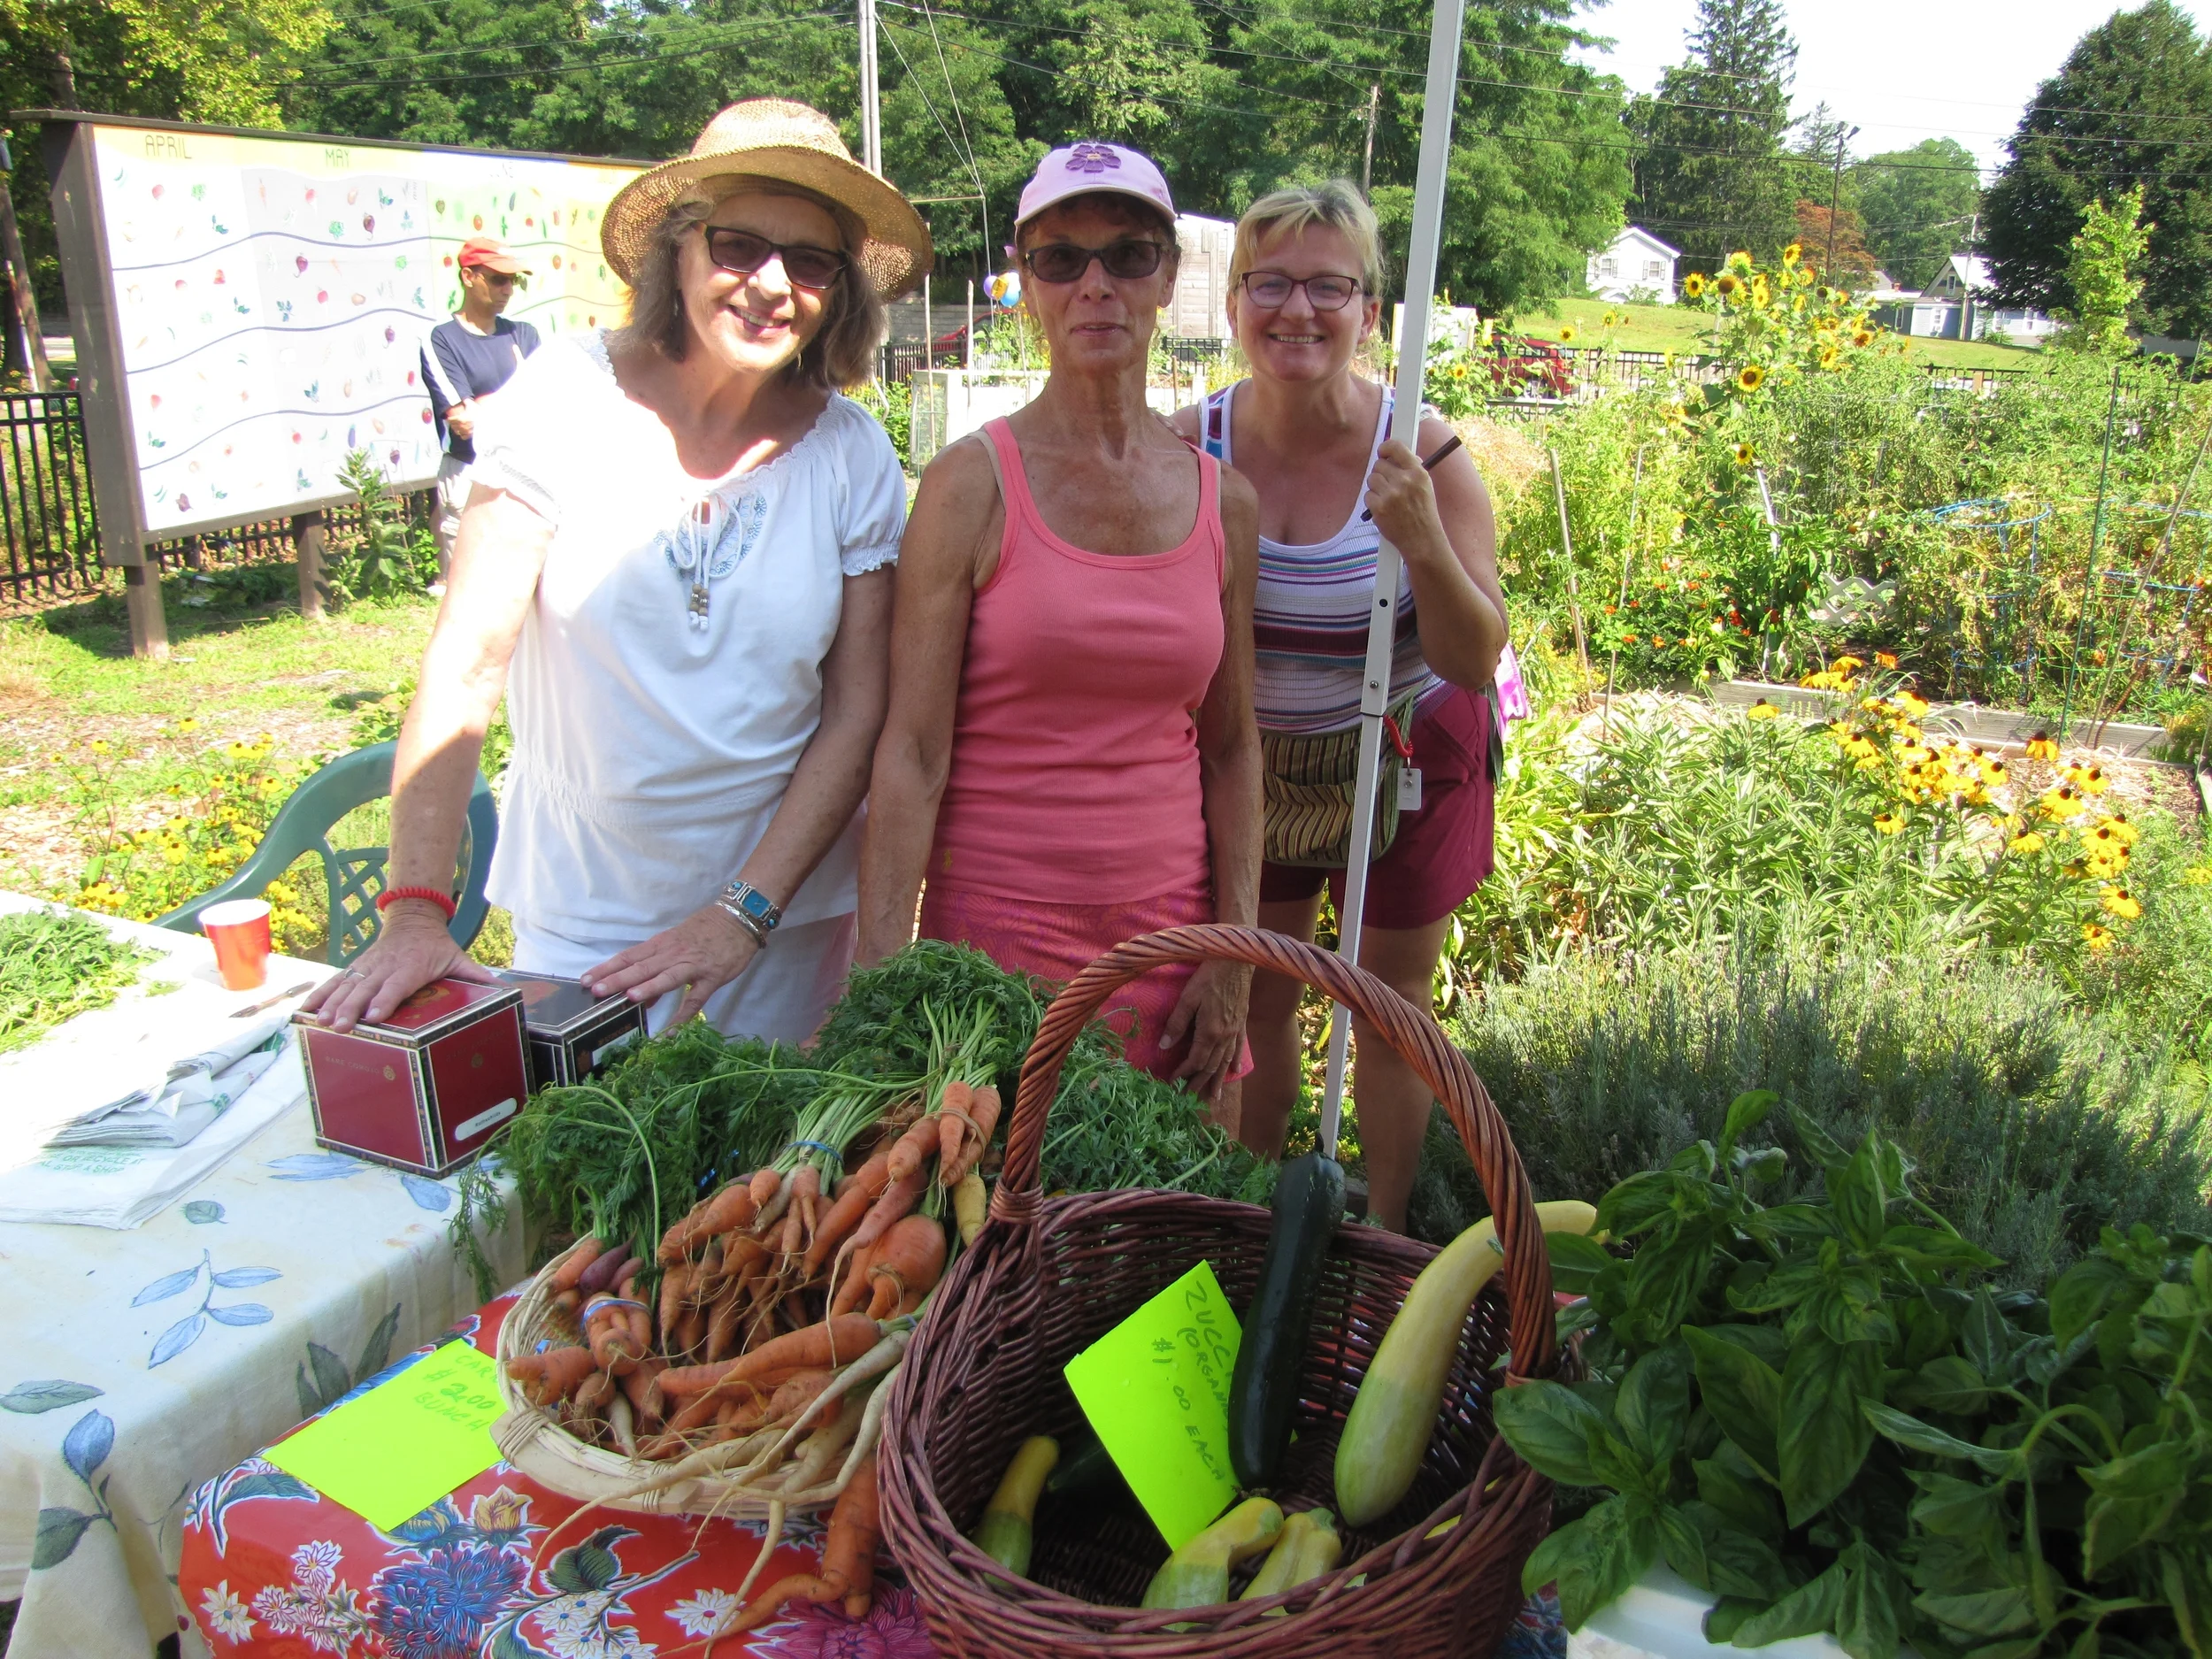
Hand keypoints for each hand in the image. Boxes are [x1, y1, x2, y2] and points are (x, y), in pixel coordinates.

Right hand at [300, 903, 494, 1032]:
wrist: (413, 916)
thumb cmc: (436, 945)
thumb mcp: (457, 957)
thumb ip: (476, 974)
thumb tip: (503, 988)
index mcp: (412, 966)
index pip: (397, 984)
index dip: (385, 999)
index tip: (375, 1015)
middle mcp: (386, 965)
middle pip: (367, 988)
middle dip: (352, 1008)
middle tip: (341, 1026)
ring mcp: (368, 965)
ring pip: (347, 985)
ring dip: (332, 1003)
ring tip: (320, 1021)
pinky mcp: (356, 966)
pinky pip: (336, 981)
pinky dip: (319, 994)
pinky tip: (305, 1010)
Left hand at [444, 402, 476, 441]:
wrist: (487, 419)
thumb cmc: (479, 412)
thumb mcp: (471, 404)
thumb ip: (466, 401)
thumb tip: (463, 399)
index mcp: (460, 418)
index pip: (450, 420)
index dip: (449, 419)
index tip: (448, 418)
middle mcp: (462, 425)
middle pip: (453, 426)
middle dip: (452, 424)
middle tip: (452, 422)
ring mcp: (466, 431)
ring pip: (457, 431)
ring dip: (456, 429)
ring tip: (457, 427)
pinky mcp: (470, 435)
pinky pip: (463, 436)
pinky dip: (462, 434)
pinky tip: (462, 432)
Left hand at [582, 904, 759, 1026]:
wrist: (739, 919)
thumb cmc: (705, 931)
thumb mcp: (677, 944)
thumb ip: (657, 969)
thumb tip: (640, 996)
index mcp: (661, 945)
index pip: (628, 956)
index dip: (607, 968)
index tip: (586, 979)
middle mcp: (672, 954)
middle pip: (641, 967)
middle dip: (618, 979)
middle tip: (596, 990)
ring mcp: (692, 966)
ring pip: (666, 977)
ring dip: (648, 988)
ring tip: (629, 998)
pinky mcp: (712, 977)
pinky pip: (695, 999)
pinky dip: (683, 1015)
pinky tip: (670, 1031)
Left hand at [1160, 959, 1252, 1104]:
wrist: (1236, 960)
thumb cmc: (1209, 976)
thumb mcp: (1188, 998)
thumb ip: (1177, 1023)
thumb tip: (1165, 1046)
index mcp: (1210, 1031)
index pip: (1195, 1061)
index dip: (1184, 1073)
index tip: (1173, 1082)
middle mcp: (1225, 1036)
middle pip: (1211, 1066)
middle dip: (1199, 1083)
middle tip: (1190, 1099)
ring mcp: (1235, 1031)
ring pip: (1225, 1061)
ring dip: (1218, 1080)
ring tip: (1214, 1096)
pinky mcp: (1242, 1022)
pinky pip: (1239, 1048)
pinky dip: (1236, 1061)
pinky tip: (1235, 1071)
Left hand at [1362, 439, 1449, 563]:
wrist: (1421, 540)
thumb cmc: (1423, 513)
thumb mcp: (1426, 486)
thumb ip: (1413, 469)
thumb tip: (1398, 456)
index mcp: (1418, 473)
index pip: (1396, 447)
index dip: (1386, 447)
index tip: (1383, 451)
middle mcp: (1404, 481)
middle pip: (1379, 464)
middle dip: (1381, 473)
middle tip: (1388, 484)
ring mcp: (1391, 494)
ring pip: (1371, 479)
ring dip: (1376, 488)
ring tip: (1388, 498)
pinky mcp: (1379, 507)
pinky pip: (1367, 495)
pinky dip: (1372, 502)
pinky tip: (1384, 509)